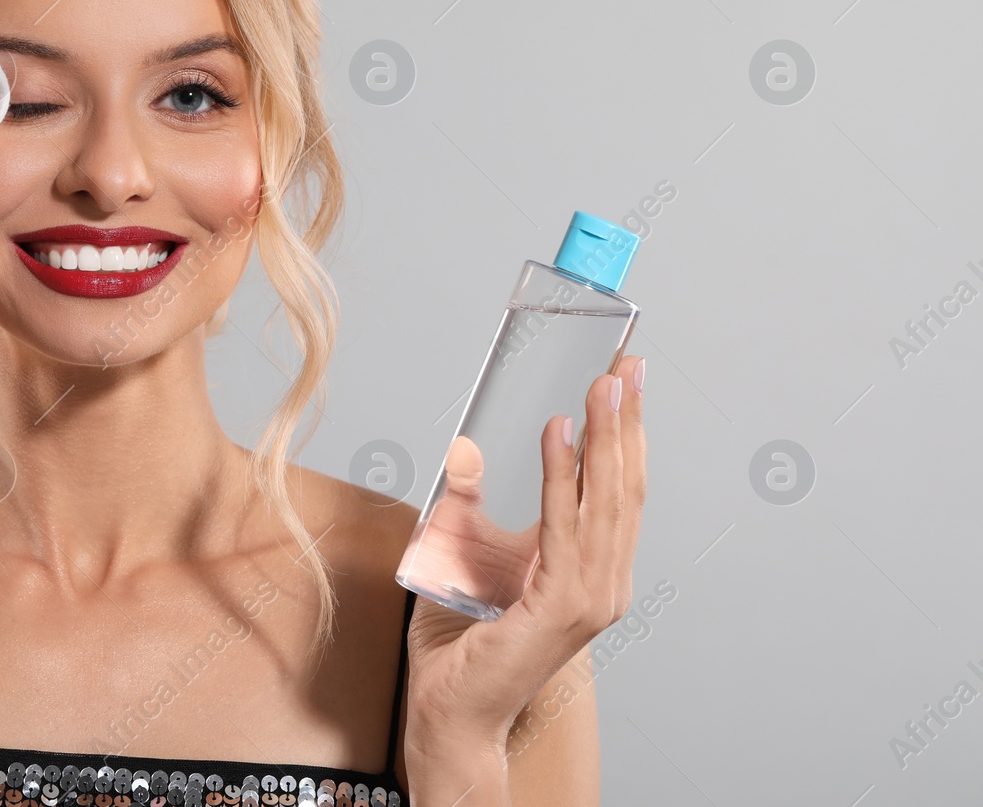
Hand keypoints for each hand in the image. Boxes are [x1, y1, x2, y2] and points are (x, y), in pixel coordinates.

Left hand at [403, 355, 646, 762]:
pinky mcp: (560, 608)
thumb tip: (464, 450)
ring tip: (602, 383)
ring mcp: (589, 599)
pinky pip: (565, 527)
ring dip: (605, 437)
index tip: (625, 378)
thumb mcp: (465, 555)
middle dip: (627, 421)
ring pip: (606, 501)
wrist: (450, 712)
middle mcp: (603, 584)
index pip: (620, 490)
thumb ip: (470, 507)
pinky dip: (565, 476)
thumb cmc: (461, 644)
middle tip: (625, 366)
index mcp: (591, 572)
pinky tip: (560, 434)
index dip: (627, 433)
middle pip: (625, 487)